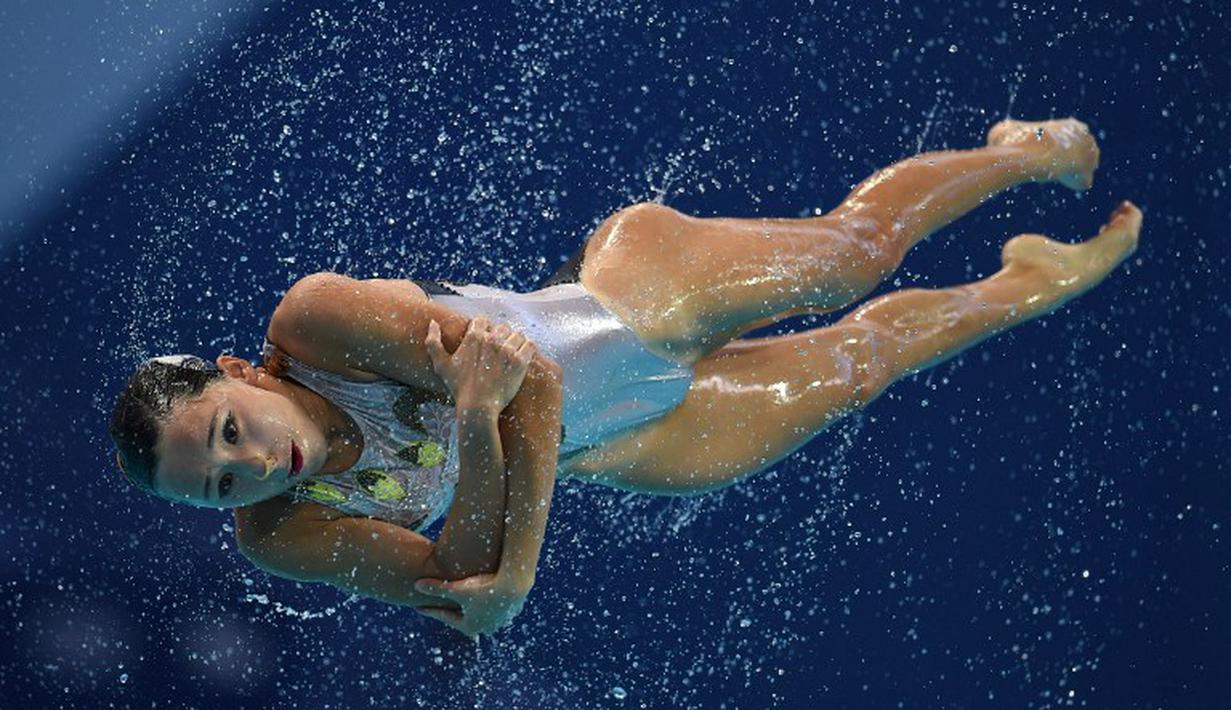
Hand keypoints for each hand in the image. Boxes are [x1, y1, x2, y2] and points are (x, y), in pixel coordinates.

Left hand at [413, 572, 531, 637]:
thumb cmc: (485, 587)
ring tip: (465, 600)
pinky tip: (487, 593)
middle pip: (463, 618)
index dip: (430, 609)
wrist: (515, 584)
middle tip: (440, 605)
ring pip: (481, 614)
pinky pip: (496, 607)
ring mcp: (499, 621)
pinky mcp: (510, 611)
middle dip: (452, 611)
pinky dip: (489, 601)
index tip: (418, 606)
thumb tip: (416, 585)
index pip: (444, 617)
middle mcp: (484, 628)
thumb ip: (437, 587)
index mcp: (469, 626)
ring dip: (473, 607)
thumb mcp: (458, 588)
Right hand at [425, 315, 537, 411]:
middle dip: (500, 336)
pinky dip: (527, 349)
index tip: (484, 342)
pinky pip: (529, 345)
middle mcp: (492, 339)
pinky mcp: (520, 361)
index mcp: (473, 337)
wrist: (478, 407)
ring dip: (515, 342)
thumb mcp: (441, 365)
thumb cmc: (459, 388)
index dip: (483, 329)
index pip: (482, 320)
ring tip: (511, 355)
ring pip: (517, 335)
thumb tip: (433, 323)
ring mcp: (507, 350)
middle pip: (502, 327)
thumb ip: (433, 342)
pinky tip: (522, 357)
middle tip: (499, 351)